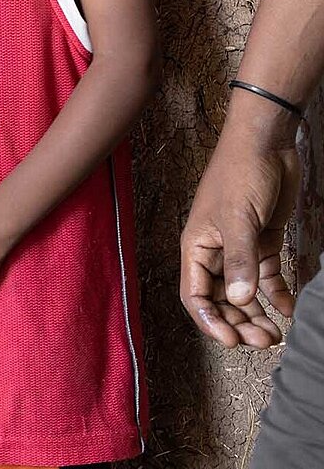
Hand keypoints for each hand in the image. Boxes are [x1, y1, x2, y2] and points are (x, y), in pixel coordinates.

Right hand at [180, 125, 300, 348]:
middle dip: (239, 322)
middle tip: (263, 338)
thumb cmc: (240, 174)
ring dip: (257, 314)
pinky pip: (267, 278)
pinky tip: (290, 309)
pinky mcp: (263, 243)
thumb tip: (239, 298)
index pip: (195, 295)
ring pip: (244, 293)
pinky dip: (278, 296)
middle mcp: (215, 252)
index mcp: (197, 246)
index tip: (232, 340)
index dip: (210, 321)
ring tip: (276, 333)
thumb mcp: (238, 219)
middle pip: (221, 299)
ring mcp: (240, 249)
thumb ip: (239, 260)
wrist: (266, 145)